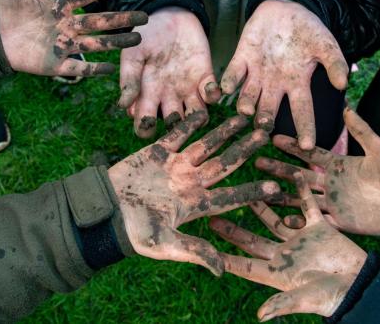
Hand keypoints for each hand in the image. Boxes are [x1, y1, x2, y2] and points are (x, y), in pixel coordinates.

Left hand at [0, 0, 147, 76]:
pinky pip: (78, 67)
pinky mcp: (53, 64)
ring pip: (95, 43)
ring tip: (137, 40)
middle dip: (122, 19)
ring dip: (116, 42)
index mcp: (58, 4)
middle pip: (100, 21)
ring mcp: (60, 45)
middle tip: (144, 17)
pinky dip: (94, 69)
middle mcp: (64, 24)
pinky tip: (110, 69)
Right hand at [108, 111, 280, 275]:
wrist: (104, 212)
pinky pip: (177, 134)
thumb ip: (195, 252)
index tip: (275, 185)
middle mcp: (190, 183)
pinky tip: (206, 110)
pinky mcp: (156, 152)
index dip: (252, 191)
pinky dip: (190, 123)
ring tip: (243, 117)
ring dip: (224, 131)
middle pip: (224, 163)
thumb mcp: (165, 244)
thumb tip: (223, 270)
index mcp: (195, 205)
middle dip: (245, 149)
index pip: (231, 196)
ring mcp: (175, 166)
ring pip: (206, 145)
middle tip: (266, 133)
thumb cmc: (133, 232)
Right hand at [118, 7, 219, 138]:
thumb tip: (123, 105)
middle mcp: (168, 97)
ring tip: (197, 111)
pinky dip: (213, 96)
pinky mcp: (205, 77)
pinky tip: (210, 88)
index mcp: (147, 94)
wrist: (168, 14)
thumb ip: (129, 77)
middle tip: (176, 120)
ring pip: (195, 116)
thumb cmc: (146, 35)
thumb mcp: (133, 54)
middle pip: (173, 125)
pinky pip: (212, 95)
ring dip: (198, 119)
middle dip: (175, 129)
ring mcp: (187, 89)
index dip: (145, 129)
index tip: (148, 124)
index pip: (145, 122)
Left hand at [209, 175, 366, 320]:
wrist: (363, 284)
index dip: (225, 259)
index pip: (245, 266)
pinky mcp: (320, 228)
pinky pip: (307, 206)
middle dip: (233, 230)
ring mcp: (302, 240)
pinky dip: (300, 192)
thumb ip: (283, 303)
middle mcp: (286, 255)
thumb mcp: (307, 298)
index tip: (205, 252)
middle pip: (253, 240)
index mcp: (278, 273)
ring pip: (275, 219)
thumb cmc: (334, 296)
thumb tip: (259, 316)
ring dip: (261, 205)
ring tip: (244, 190)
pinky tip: (290, 176)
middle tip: (212, 215)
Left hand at [220, 0, 347, 149]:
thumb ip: (334, 63)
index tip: (306, 146)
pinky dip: (229, 80)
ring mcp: (257, 73)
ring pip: (249, 95)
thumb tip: (343, 84)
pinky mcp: (242, 58)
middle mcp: (275, 84)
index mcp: (297, 84)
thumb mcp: (326, 45)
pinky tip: (226, 88)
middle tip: (265, 128)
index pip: (302, 111)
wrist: (287, 9)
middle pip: (269, 109)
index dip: (304, 128)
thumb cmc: (309, 30)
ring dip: (246, 103)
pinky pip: (233, 73)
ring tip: (245, 110)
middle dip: (266, 120)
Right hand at [255, 108, 379, 235]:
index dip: (292, 146)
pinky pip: (315, 219)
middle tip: (256, 163)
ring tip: (260, 192)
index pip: (310, 153)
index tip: (273, 137)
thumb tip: (347, 107)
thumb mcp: (378, 148)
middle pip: (299, 175)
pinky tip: (282, 218)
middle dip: (278, 169)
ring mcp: (334, 202)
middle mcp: (332, 183)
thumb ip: (361, 130)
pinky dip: (299, 220)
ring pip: (301, 197)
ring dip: (282, 194)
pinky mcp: (339, 221)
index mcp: (339, 164)